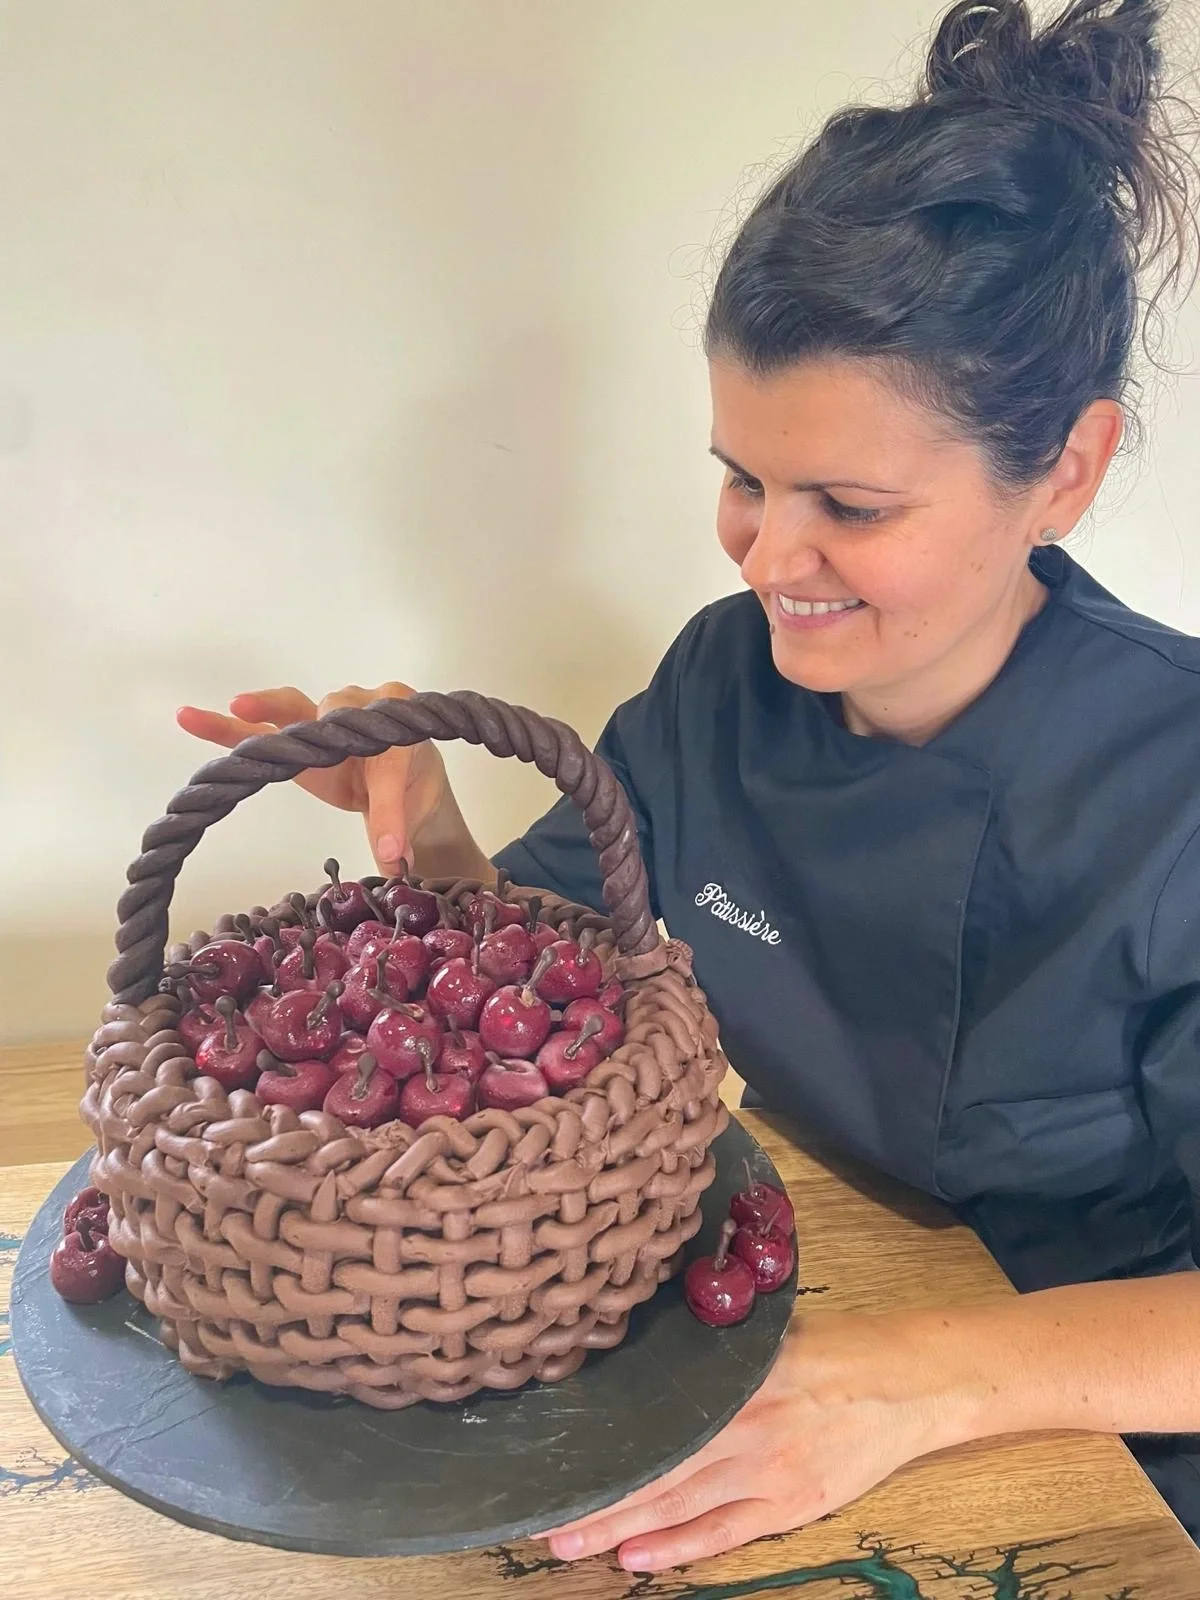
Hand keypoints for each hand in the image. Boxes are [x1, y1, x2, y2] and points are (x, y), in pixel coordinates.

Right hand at [176, 683, 447, 876]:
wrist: (404, 777)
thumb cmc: (410, 784)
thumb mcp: (412, 809)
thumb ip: (396, 828)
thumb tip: (392, 860)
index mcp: (399, 720)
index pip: (391, 754)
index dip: (388, 796)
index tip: (388, 842)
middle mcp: (361, 705)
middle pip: (338, 710)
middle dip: (326, 727)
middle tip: (317, 732)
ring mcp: (323, 715)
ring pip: (292, 709)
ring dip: (264, 710)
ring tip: (238, 708)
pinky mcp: (294, 733)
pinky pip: (259, 726)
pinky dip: (227, 726)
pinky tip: (190, 719)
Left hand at [542, 1311, 962, 1573]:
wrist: (906, 1384)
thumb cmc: (835, 1349)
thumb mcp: (766, 1333)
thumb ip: (712, 1349)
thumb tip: (651, 1342)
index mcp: (735, 1381)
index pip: (654, 1419)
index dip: (604, 1443)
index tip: (556, 1454)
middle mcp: (744, 1429)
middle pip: (655, 1471)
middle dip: (597, 1499)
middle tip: (545, 1517)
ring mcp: (766, 1474)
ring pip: (678, 1507)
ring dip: (620, 1529)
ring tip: (570, 1543)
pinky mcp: (789, 1505)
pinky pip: (722, 1533)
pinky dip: (676, 1548)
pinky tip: (636, 1558)